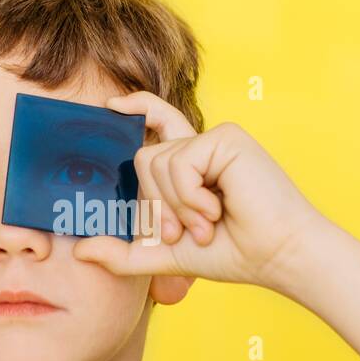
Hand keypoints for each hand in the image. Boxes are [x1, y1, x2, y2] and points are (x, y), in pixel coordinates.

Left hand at [72, 91, 324, 289]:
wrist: (278, 255)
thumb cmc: (234, 253)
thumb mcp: (168, 254)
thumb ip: (126, 253)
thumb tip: (81, 250)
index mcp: (194, 164)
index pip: (159, 124)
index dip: (137, 106)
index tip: (110, 105)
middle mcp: (202, 146)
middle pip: (143, 158)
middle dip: (156, 205)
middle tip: (185, 233)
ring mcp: (214, 139)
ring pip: (157, 163)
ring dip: (177, 206)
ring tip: (209, 224)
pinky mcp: (225, 138)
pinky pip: (179, 163)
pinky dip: (190, 196)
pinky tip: (217, 209)